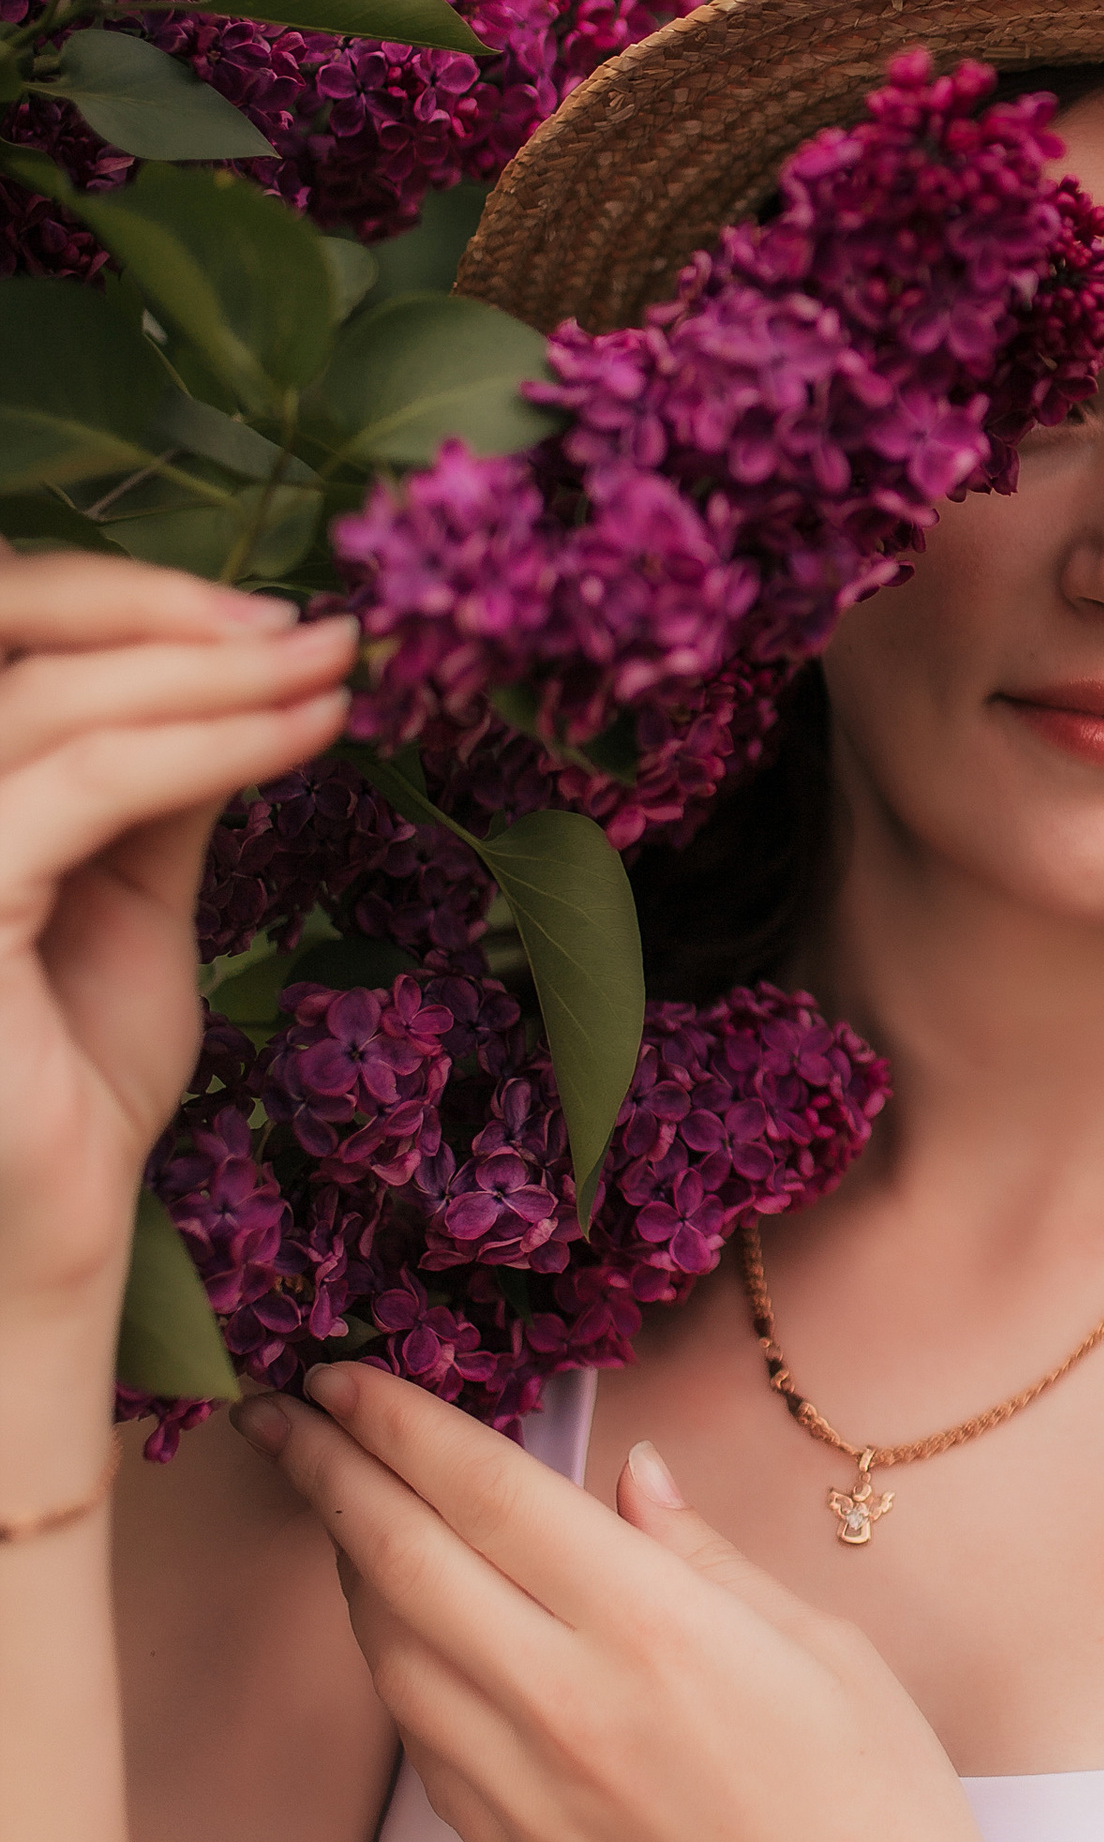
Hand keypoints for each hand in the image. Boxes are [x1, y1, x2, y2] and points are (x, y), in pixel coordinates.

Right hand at [0, 551, 354, 1316]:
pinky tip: (308, 731)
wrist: (49, 1241)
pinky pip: (86, 786)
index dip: (119, 600)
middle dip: (155, 605)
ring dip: (211, 670)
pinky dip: (212, 743)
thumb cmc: (71, 1085)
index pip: (0, 638)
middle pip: (2, 630)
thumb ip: (155, 785)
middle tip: (303, 624)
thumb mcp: (127, 899)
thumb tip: (237, 664)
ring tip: (332, 669)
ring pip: (53, 702)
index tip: (270, 614)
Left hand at [238, 1366, 1029, 1841]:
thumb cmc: (883, 1820)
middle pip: (401, 1564)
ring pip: (391, 1658)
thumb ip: (707, 1556)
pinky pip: (422, 1746)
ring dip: (349, 1572)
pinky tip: (401, 1637)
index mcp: (651, 1627)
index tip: (343, 1375)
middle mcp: (563, 1704)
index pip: (483, 1494)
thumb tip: (629, 1477)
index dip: (398, 1424)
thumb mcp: (826, 1650)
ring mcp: (524, 1797)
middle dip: (329, 1475)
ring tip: (338, 1511)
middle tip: (281, 1417)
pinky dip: (394, 1669)